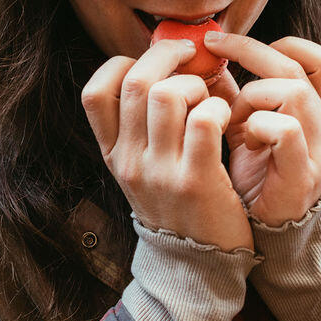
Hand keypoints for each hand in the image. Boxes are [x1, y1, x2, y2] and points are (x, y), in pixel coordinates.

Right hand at [81, 39, 252, 251]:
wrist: (198, 266)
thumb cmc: (179, 204)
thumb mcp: (144, 168)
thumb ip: (143, 125)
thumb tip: (165, 63)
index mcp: (113, 154)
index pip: (94, 93)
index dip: (122, 65)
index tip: (152, 63)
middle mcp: (129, 161)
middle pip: (136, 82)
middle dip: (167, 55)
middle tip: (191, 55)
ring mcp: (160, 172)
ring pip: (169, 94)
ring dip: (197, 84)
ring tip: (209, 99)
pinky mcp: (196, 180)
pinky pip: (205, 120)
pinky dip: (219, 107)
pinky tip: (226, 118)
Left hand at [204, 33, 320, 227]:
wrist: (261, 236)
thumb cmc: (252, 181)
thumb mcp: (244, 128)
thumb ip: (234, 96)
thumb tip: (205, 59)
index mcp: (317, 114)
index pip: (320, 60)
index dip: (279, 44)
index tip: (231, 45)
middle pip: (297, 67)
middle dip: (249, 52)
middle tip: (212, 51)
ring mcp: (319, 151)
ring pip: (292, 91)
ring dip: (251, 96)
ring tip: (231, 119)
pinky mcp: (303, 174)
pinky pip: (286, 129)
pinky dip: (257, 126)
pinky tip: (244, 142)